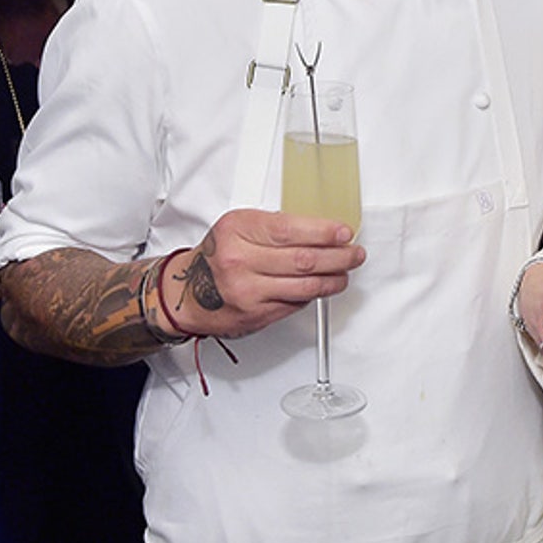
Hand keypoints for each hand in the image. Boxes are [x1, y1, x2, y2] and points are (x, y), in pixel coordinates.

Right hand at [160, 208, 363, 338]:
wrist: (187, 292)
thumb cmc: (218, 255)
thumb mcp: (238, 227)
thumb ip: (274, 227)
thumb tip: (322, 231)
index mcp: (237, 230)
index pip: (290, 230)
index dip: (323, 232)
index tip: (344, 232)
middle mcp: (239, 260)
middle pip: (303, 260)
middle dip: (338, 257)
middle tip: (354, 254)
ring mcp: (247, 291)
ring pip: (305, 286)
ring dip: (333, 280)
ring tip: (345, 272)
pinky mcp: (255, 315)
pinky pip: (295, 304)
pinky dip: (313, 295)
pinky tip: (321, 287)